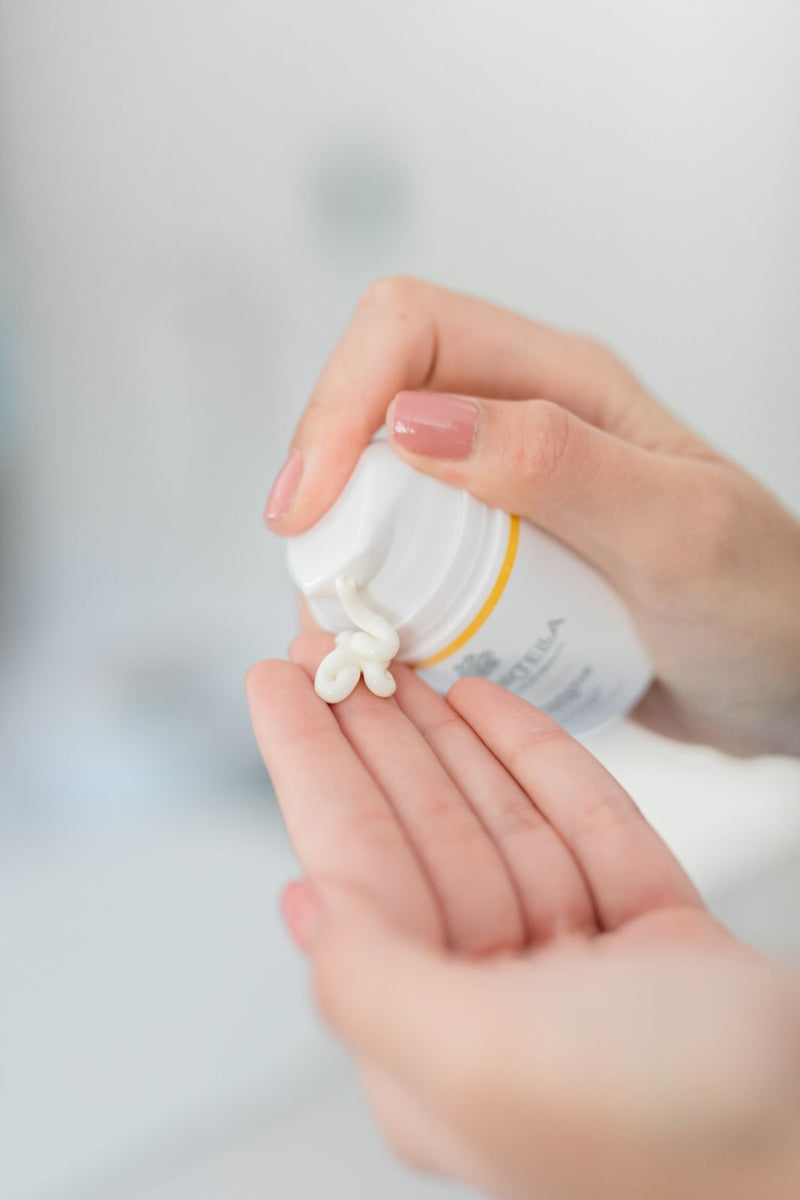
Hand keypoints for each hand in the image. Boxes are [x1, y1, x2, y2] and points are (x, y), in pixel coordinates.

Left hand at [246, 637, 799, 1199]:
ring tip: (403, 653)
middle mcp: (494, 1003)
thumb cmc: (663, 1129)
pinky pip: (582, 826)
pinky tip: (487, 699)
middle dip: (373, 730)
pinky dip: (535, 759)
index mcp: (435, 1042)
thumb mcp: (481, 1062)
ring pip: (495, 820)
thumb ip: (371, 982)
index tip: (276, 673)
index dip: (309, 763)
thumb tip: (301, 901)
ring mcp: (578, 965)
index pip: (352, 869)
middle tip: (337, 636)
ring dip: (446, 732)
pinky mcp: (653, 933)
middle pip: (418, 832)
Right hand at [265, 278, 799, 755]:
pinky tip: (386, 647)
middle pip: (370, 408)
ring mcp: (499, 494)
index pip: (408, 333)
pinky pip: (404, 557)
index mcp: (561, 382)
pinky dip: (377, 599)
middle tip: (321, 584)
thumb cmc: (761, 600)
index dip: (340, 403)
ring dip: (344, 553)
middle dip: (327, 486)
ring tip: (346, 629)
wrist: (784, 678)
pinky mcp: (492, 559)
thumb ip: (558, 463)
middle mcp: (518, 422)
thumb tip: (411, 424)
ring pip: (375, 490)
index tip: (310, 507)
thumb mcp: (675, 530)